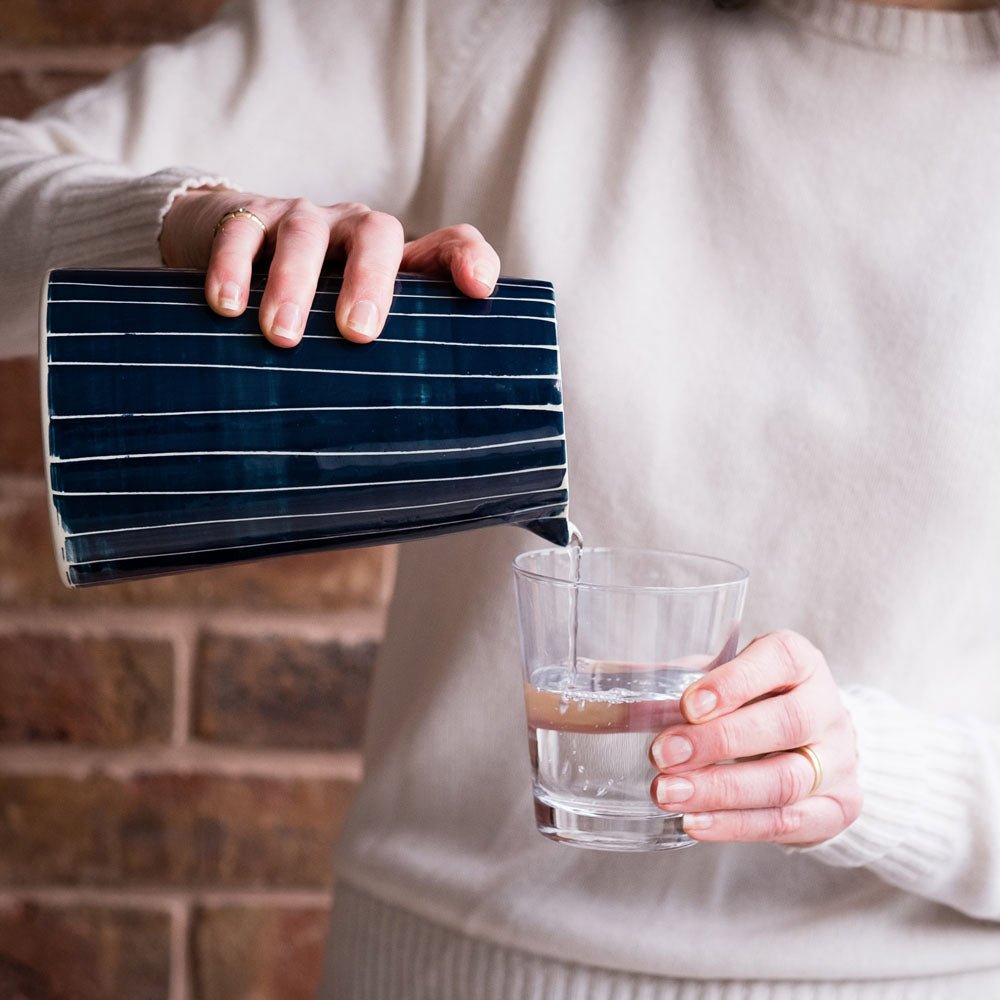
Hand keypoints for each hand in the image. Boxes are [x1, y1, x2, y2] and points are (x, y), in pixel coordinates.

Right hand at [159, 188, 500, 346]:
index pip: (448, 244)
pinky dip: (233, 270)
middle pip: (376, 237)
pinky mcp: (245, 218)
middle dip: (369, 283)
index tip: (478, 289)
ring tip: (282, 337)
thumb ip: (387, 369)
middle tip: (357, 334)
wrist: (233, 247)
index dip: (468, 259)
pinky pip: (239, 236)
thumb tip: (413, 454)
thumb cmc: (316, 310)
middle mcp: (354, 231)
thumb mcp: (355, 331)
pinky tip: (227, 309)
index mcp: (396, 260)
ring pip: (305, 237)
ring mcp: (301, 220)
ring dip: (294, 285)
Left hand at [649, 630, 862, 844]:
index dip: (735, 682)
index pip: (780, 659)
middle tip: (662, 754)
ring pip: (784, 779)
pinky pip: (787, 822)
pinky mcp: (839, 807)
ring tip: (667, 794)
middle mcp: (828, 708)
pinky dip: (735, 825)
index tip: (688, 705)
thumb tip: (601, 684)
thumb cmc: (753, 704)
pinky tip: (695, 823)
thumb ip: (673, 680)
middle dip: (718, 741)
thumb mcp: (720, 680)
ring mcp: (839, 761)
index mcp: (800, 662)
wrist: (817, 747)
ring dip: (720, 790)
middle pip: (784, 723)